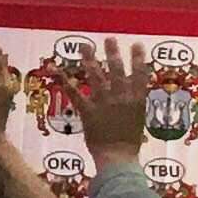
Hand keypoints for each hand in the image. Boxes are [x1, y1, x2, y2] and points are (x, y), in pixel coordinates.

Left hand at [73, 42, 157, 162]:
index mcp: (137, 100)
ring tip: (85, 47)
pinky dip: (65, 81)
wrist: (118, 158)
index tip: (137, 45)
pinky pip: (75, 93)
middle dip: (113, 53)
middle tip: (109, 39)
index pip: (140, 75)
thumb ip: (135, 105)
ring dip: (90, 60)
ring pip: (96, 76)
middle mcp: (121, 97)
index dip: (139, 59)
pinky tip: (57, 70)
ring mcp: (104, 102)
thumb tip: (135, 94)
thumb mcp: (138, 121)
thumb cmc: (129, 144)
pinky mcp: (88, 111)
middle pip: (117, 70)